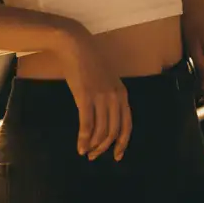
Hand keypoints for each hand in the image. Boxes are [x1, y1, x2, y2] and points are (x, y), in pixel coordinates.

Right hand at [53, 26, 132, 160]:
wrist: (76, 46)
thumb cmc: (89, 62)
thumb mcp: (107, 80)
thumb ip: (110, 98)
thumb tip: (105, 119)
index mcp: (122, 94)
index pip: (127, 125)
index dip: (122, 143)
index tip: (116, 156)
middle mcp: (115, 98)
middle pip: (113, 131)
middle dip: (104, 148)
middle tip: (94, 156)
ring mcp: (101, 98)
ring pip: (100, 131)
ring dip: (93, 146)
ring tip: (85, 152)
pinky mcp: (85, 97)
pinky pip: (87, 125)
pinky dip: (83, 139)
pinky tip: (79, 146)